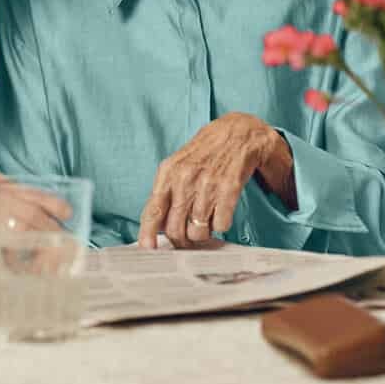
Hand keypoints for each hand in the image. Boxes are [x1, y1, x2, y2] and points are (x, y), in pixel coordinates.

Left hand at [135, 114, 295, 249]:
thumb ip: (166, 193)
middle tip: (187, 238)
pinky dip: (221, 225)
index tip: (147, 249)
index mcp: (168, 173)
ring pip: (198, 231)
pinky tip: (221, 211)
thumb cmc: (204, 154)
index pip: (152, 210)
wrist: (237, 134)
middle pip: (175, 228)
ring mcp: (207, 185)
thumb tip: (156, 227)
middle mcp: (185, 179)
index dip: (148, 233)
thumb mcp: (178, 166)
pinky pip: (221, 225)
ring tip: (206, 221)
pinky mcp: (229, 189)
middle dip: (181, 240)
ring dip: (202, 233)